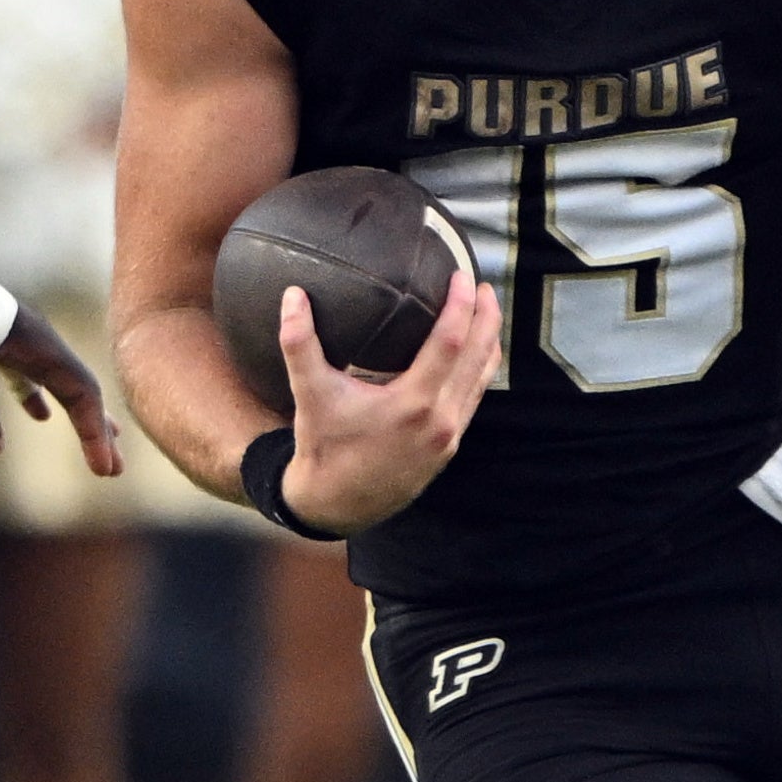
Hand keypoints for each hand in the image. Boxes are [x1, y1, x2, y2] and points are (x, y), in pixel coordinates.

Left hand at [0, 301, 120, 471]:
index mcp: (29, 335)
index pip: (80, 389)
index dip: (96, 431)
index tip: (105, 471)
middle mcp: (24, 330)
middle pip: (75, 383)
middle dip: (96, 426)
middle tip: (114, 468)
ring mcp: (2, 330)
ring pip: (50, 377)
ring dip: (72, 412)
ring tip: (96, 440)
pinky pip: (21, 370)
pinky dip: (34, 394)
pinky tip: (38, 415)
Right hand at [279, 269, 499, 535]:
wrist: (336, 504)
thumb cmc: (324, 447)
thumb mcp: (310, 394)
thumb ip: (299, 343)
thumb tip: (293, 295)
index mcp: (412, 404)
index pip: (452, 342)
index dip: (461, 305)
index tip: (463, 277)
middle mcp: (439, 420)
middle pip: (479, 356)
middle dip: (486, 317)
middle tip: (483, 285)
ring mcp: (448, 436)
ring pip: (482, 379)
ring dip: (488, 342)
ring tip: (486, 312)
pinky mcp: (448, 447)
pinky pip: (473, 399)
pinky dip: (479, 370)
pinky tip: (474, 354)